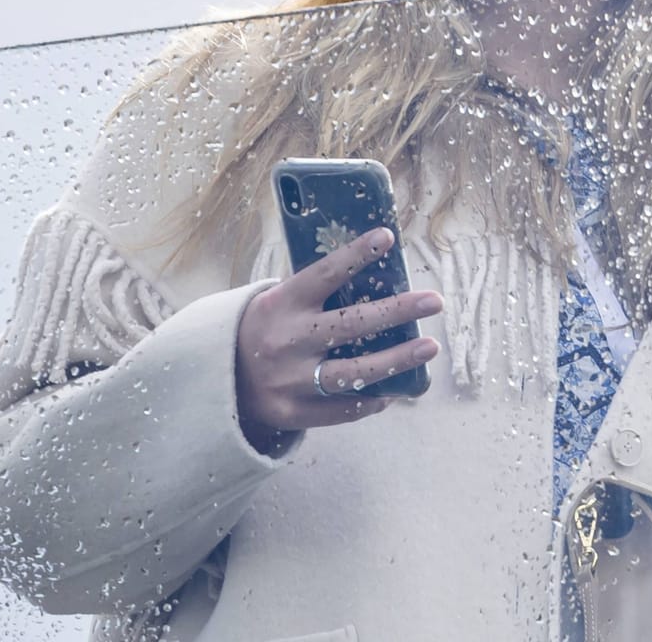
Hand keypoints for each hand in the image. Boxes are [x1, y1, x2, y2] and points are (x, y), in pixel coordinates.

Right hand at [235, 227, 442, 445]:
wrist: (216, 383)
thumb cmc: (263, 331)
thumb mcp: (275, 302)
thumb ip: (313, 292)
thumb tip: (375, 270)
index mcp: (281, 305)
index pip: (323, 274)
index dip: (355, 255)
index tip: (387, 238)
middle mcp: (287, 341)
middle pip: (351, 325)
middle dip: (397, 311)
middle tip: (434, 300)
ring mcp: (290, 381)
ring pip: (354, 372)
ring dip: (398, 359)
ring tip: (430, 346)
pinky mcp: (293, 413)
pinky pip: (344, 409)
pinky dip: (373, 399)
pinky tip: (397, 389)